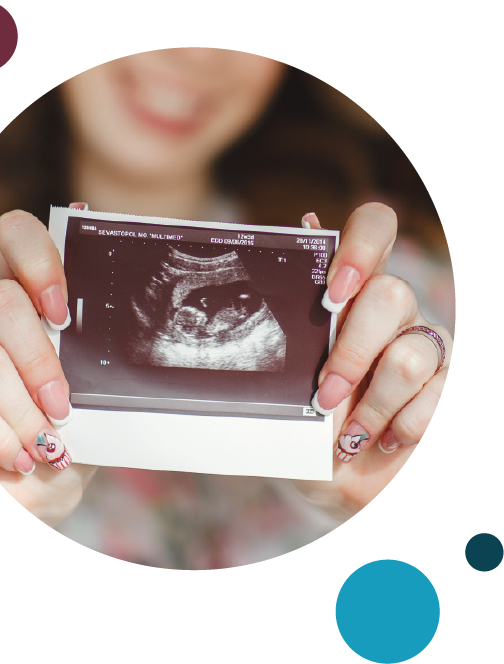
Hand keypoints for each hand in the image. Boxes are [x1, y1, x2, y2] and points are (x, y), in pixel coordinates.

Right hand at [0, 207, 96, 525]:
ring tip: (47, 445)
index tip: (62, 313)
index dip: (37, 259)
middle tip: (63, 406)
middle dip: (39, 361)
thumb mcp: (96, 400)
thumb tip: (131, 324)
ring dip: (22, 411)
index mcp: (28, 302)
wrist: (36, 493)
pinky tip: (19, 457)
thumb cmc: (71, 438)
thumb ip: (101, 363)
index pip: (16, 238)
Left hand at [296, 204, 451, 514]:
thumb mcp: (288, 384)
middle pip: (390, 294)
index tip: (334, 292)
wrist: (343, 482)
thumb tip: (293, 249)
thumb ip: (294, 329)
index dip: (362, 245)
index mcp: (350, 294)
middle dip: (352, 353)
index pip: (375, 228)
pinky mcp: (450, 386)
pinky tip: (384, 439)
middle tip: (324, 397)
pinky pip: (436, 398)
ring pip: (410, 355)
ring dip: (372, 406)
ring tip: (348, 435)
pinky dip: (399, 429)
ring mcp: (427, 345)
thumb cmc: (309, 426)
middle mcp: (393, 311)